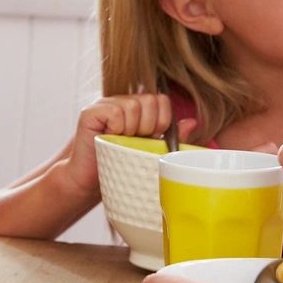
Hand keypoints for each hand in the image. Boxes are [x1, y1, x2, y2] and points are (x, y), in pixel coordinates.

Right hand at [63, 95, 197, 195]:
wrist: (90, 182)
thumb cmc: (120, 166)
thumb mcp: (151, 152)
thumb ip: (171, 136)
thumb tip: (192, 122)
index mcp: (138, 108)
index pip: (161, 100)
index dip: (162, 120)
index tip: (152, 138)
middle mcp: (122, 102)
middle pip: (149, 100)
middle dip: (148, 126)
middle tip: (135, 141)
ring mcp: (105, 104)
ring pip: (133, 106)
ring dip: (131, 129)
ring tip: (121, 141)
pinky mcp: (90, 112)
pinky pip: (114, 112)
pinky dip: (116, 128)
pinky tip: (108, 138)